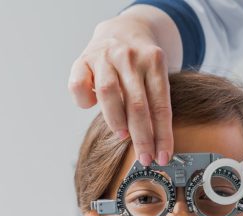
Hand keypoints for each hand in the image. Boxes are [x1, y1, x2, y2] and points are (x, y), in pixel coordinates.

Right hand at [68, 6, 181, 166]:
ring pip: (109, 93)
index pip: (161, 105)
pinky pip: (79, 85)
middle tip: (144, 158)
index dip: (162, 134)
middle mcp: (130, 57)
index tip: (163, 156)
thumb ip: (154, 102)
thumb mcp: (153, 75)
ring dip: (116, 119)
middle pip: (137, 103)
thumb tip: (157, 145)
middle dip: (142, 136)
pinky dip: (83, 100)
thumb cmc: (138, 64)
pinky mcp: (82, 60)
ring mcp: (105, 57)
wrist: (120, 29)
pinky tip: (90, 107)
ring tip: (122, 137)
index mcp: (154, 61)